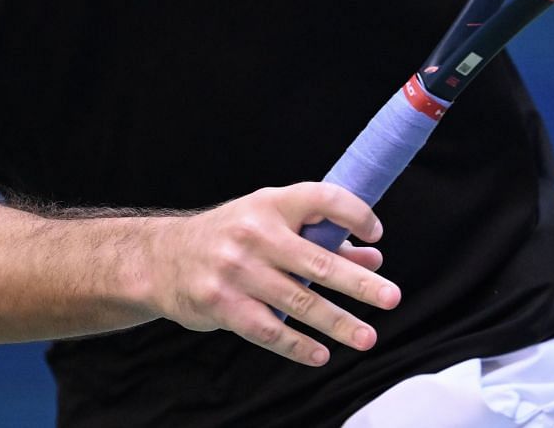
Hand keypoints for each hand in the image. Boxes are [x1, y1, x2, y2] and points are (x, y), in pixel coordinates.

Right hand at [140, 183, 401, 365]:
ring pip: (300, 301)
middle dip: (359, 283)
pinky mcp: (223, 305)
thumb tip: (373, 258)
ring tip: (367, 337)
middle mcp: (254, 234)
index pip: (322, 199)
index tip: (377, 233)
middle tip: (392, 298)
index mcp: (270, 204)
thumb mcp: (270, 224)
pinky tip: (321, 354)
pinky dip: (298, 345)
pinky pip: (270, 330)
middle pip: (318, 261)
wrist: (162, 260)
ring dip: (338, 323)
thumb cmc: (229, 238)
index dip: (354, 214)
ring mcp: (237, 271)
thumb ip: (321, 238)